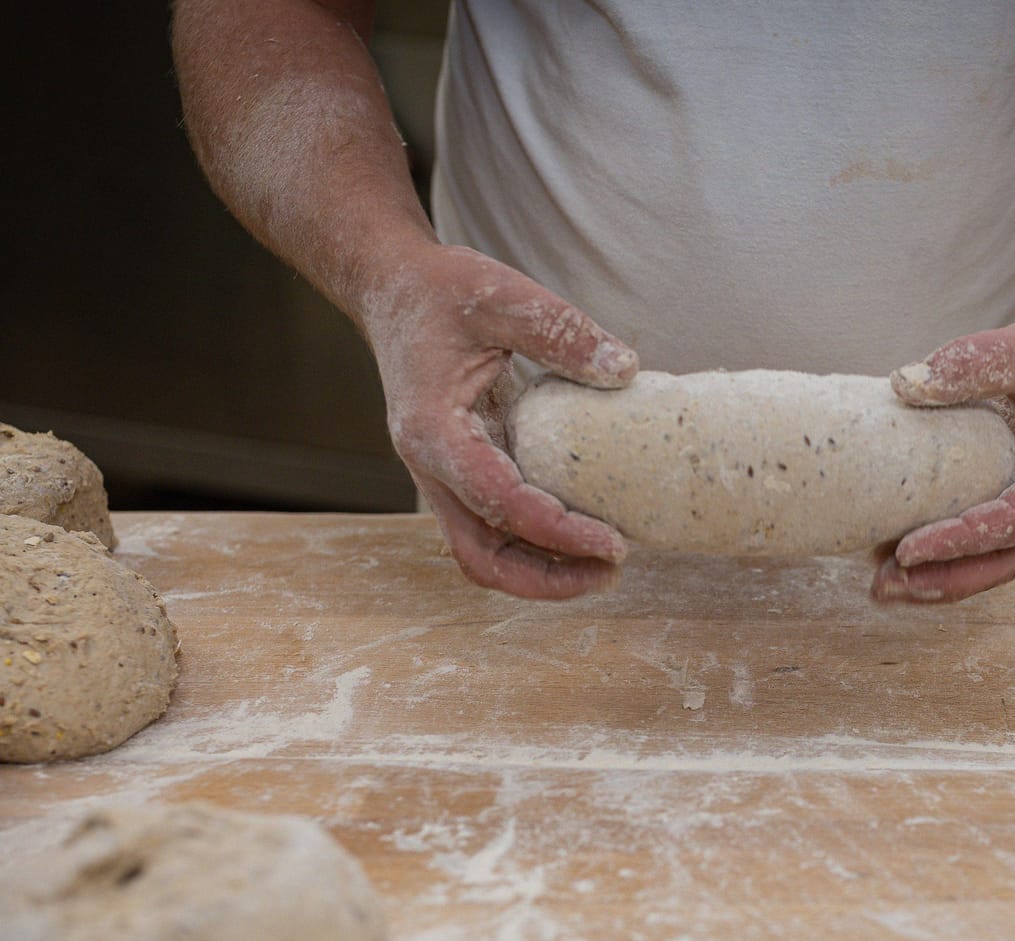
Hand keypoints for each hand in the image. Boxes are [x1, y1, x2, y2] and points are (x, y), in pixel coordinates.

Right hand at [359, 243, 638, 598]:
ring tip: (603, 564)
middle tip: (612, 570)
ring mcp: (442, 474)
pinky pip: (493, 526)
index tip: (615, 542)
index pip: (498, 502)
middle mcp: (430, 464)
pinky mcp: (460, 471)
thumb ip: (561, 331)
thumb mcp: (502, 294)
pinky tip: (582, 529)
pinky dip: (535, 541)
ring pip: (483, 552)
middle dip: (547, 577)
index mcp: (433, 430)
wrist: (392, 288)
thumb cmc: (440, 289)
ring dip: (541, 570)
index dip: (559, 531)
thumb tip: (623, 369)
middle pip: (481, 557)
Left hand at [871, 289, 1014, 603]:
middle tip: (883, 587)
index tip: (908, 549)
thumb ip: (970, 363)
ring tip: (882, 585)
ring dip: (942, 576)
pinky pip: (990, 539)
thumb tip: (904, 385)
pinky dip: (951, 552)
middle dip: (944, 579)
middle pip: (1006, 561)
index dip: (961, 540)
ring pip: (997, 561)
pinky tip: (901, 556)